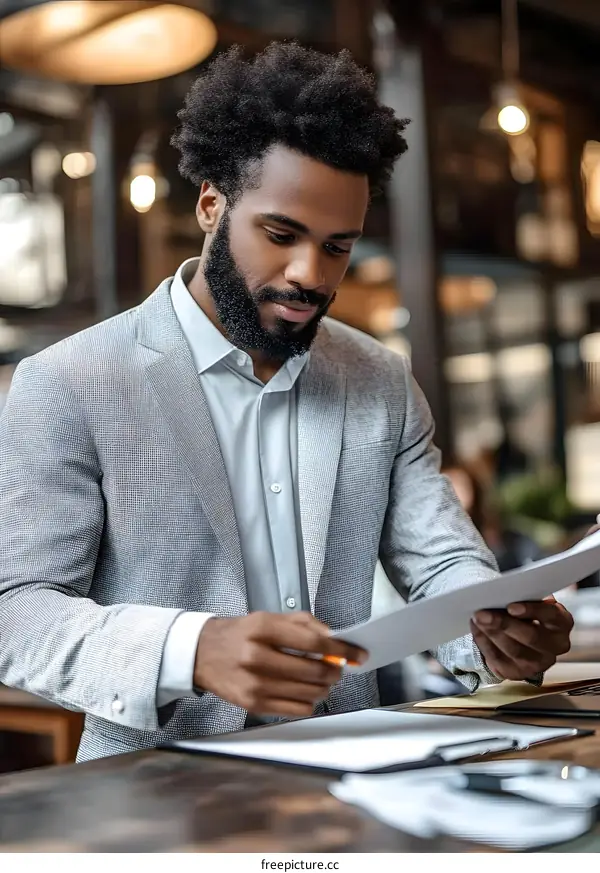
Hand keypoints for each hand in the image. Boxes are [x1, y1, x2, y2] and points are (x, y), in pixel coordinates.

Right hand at [193, 611, 366, 717]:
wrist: (201, 654)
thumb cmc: (239, 634)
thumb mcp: (268, 617)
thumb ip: (304, 624)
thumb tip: (334, 638)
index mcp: (263, 629)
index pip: (314, 642)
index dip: (342, 650)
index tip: (358, 654)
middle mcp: (257, 657)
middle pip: (315, 671)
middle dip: (335, 670)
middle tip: (338, 667)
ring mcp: (255, 684)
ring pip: (310, 693)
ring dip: (324, 687)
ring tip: (321, 679)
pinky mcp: (253, 705)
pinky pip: (297, 709)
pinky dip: (309, 701)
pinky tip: (304, 691)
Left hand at [470, 596, 572, 680]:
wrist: (521, 637)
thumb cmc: (526, 613)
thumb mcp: (532, 603)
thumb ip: (528, 598)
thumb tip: (512, 592)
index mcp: (562, 624)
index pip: (551, 616)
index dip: (532, 611)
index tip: (511, 607)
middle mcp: (555, 647)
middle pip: (530, 637)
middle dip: (504, 624)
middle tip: (482, 613)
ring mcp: (538, 663)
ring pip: (513, 650)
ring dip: (491, 633)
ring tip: (476, 619)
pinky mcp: (518, 673)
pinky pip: (498, 659)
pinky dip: (484, 642)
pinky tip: (476, 629)